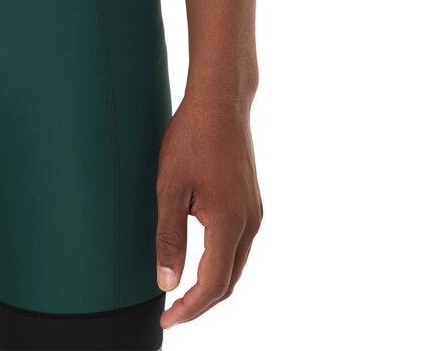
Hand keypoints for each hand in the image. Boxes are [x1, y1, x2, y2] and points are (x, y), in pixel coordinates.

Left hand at [154, 94, 261, 329]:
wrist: (221, 101)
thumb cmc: (192, 138)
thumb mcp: (170, 188)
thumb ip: (169, 238)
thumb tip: (167, 282)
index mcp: (229, 223)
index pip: (213, 285)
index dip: (190, 308)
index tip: (167, 319)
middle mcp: (249, 223)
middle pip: (229, 281)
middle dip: (201, 303)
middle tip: (172, 312)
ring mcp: (254, 212)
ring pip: (236, 264)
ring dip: (212, 283)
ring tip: (183, 292)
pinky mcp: (252, 201)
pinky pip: (239, 245)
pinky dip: (221, 262)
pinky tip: (201, 259)